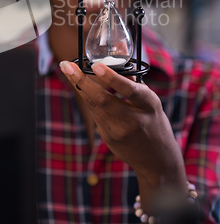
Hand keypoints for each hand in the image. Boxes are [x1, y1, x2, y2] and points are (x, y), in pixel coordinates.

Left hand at [59, 60, 185, 191]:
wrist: (157, 160)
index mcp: (149, 105)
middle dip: (81, 80)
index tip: (95, 65)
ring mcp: (119, 132)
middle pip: (102, 99)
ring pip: (94, 105)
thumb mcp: (151, 102)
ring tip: (67, 70)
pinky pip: (95, 114)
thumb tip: (115, 63)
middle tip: (66, 65)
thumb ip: (133, 84)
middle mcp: (133, 120)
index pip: (129, 90)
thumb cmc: (154, 122)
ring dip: (79, 86)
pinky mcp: (109, 139)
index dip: (111, 78)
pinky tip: (80, 86)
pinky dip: (88, 98)